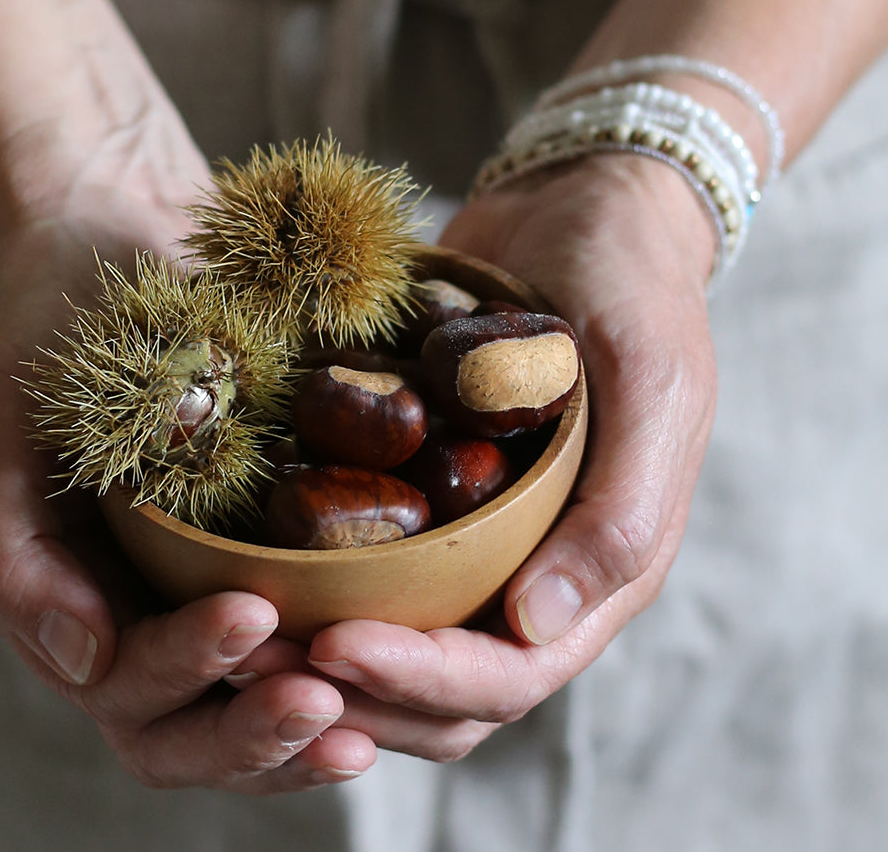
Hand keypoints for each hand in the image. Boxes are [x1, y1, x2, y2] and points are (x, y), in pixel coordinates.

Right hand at [0, 146, 376, 791]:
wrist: (111, 222)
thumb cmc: (38, 315)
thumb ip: (9, 554)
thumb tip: (85, 665)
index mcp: (62, 590)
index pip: (120, 681)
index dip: (184, 671)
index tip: (252, 614)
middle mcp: (131, 599)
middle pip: (187, 724)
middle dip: (252, 732)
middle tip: (327, 708)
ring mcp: (196, 570)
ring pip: (248, 693)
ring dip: (302, 722)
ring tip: (371, 712)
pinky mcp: (257, 529)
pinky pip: (300, 614)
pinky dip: (342, 647)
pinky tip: (402, 642)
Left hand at [230, 154, 718, 760]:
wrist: (579, 202)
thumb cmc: (633, 286)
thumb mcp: (653, 384)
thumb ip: (621, 513)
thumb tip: (534, 627)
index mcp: (601, 567)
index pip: (509, 673)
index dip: (422, 679)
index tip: (332, 645)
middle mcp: (533, 566)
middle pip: (441, 683)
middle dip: (354, 685)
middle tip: (254, 659)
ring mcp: (475, 527)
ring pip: (396, 632)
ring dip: (319, 650)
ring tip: (235, 634)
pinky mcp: (424, 481)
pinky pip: (368, 550)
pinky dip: (313, 574)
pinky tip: (245, 561)